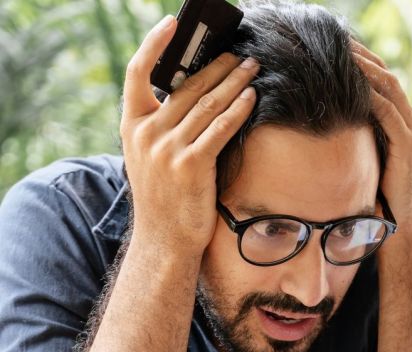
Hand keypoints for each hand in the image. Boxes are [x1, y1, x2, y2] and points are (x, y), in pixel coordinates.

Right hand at [120, 15, 258, 256]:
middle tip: (240, 54)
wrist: (165, 240)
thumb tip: (194, 94)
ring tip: (253, 69)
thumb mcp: (151, 158)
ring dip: (234, 83)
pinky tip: (252, 98)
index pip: (136, 75)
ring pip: (207, 105)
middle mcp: (146, 134)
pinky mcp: (191, 165)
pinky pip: (220, 128)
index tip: (172, 25)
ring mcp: (167, 149)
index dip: (153, 45)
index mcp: (132, 127)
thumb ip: (163, 127)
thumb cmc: (165, 197)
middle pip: (186, 87)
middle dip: (217, 67)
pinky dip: (238, 110)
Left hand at [351, 41, 411, 229]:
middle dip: (361, 56)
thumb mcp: (365, 153)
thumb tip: (325, 114)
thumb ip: (357, 131)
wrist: (397, 221)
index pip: (381, 78)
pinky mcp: (407, 144)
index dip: (361, 59)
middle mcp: (409, 118)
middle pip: (385, 74)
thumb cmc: (378, 190)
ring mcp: (411, 129)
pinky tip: (352, 85)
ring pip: (389, 87)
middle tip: (335, 39)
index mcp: (401, 117)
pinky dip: (371, 96)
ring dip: (365, 68)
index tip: (335, 45)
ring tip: (342, 54)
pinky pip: (389, 112)